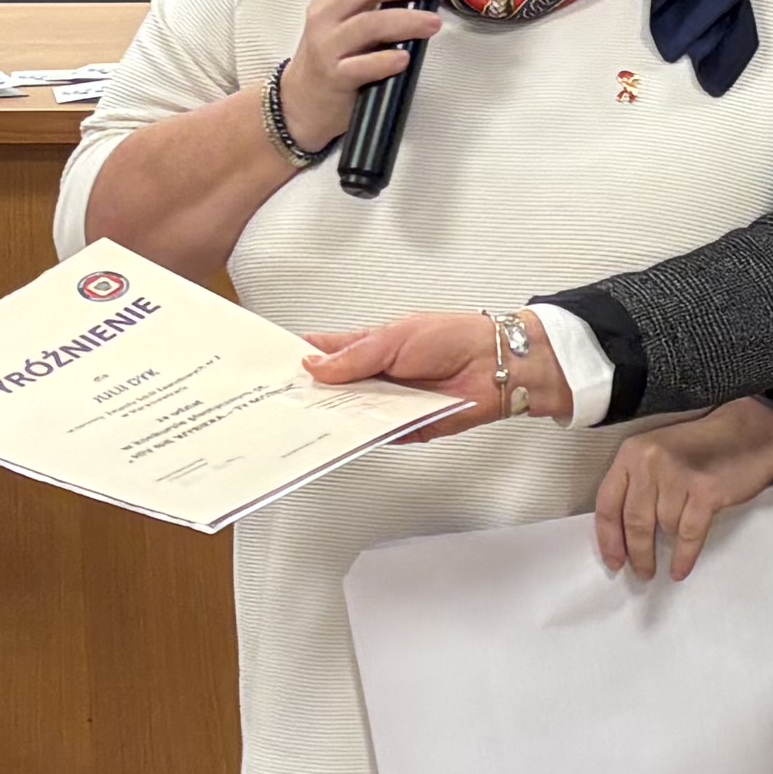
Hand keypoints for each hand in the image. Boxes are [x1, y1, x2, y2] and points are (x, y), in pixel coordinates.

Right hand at [270, 0, 450, 150]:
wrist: (301, 101)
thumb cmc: (331, 56)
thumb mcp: (343, 18)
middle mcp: (326, 16)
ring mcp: (327, 46)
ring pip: (367, 25)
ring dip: (405, 20)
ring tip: (432, 23)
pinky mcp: (334, 77)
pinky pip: (360, 66)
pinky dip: (384, 60)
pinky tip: (404, 58)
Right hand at [302, 310, 518, 442]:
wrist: (496, 365)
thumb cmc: (454, 337)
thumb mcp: (394, 338)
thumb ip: (353, 356)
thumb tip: (315, 366)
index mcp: (370, 346)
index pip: (327, 353)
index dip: (302, 358)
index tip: (276, 368)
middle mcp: (378, 375)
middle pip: (335, 389)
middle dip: (312, 395)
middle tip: (284, 401)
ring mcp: (389, 402)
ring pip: (351, 415)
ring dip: (333, 418)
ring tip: (307, 420)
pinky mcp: (405, 427)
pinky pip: (377, 435)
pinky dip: (363, 436)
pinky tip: (346, 435)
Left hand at [597, 397, 772, 577]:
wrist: (749, 432)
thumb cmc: (703, 445)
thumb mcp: (658, 454)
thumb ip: (637, 484)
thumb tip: (623, 534)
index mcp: (632, 452)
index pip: (608, 503)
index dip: (609, 539)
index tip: (614, 561)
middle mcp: (651, 462)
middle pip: (634, 521)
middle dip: (637, 553)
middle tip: (642, 572)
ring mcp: (679, 476)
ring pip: (664, 528)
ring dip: (668, 545)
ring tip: (671, 555)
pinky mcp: (706, 492)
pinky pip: (688, 534)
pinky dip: (684, 556)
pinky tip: (680, 569)